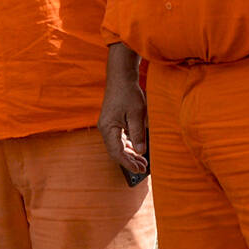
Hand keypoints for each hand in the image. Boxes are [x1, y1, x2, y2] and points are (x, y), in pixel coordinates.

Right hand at [98, 43, 149, 175]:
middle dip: (129, 161)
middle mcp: (105, 129)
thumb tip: (141, 152)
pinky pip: (118, 139)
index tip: (140, 170)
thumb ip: (138, 134)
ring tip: (142, 162)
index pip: (117, 152)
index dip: (128, 163)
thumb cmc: (129, 94)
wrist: (121, 77)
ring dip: (129, 154)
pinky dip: (127, 146)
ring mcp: (107, 126)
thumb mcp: (137, 114)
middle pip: (115, 151)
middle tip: (143, 168)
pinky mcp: (112, 122)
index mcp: (108, 128)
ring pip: (117, 146)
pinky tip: (136, 150)